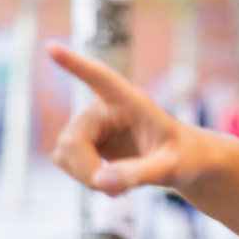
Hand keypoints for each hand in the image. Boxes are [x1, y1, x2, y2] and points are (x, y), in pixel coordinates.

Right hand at [47, 43, 192, 194]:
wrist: (183, 162)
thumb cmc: (185, 158)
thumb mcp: (172, 168)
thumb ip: (140, 174)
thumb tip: (100, 182)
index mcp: (132, 101)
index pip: (101, 79)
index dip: (76, 65)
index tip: (52, 47)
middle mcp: (104, 106)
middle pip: (72, 141)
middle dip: (88, 171)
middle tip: (115, 191)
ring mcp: (90, 122)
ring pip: (64, 154)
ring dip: (86, 177)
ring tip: (120, 184)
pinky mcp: (83, 139)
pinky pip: (65, 162)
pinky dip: (84, 178)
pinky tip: (110, 180)